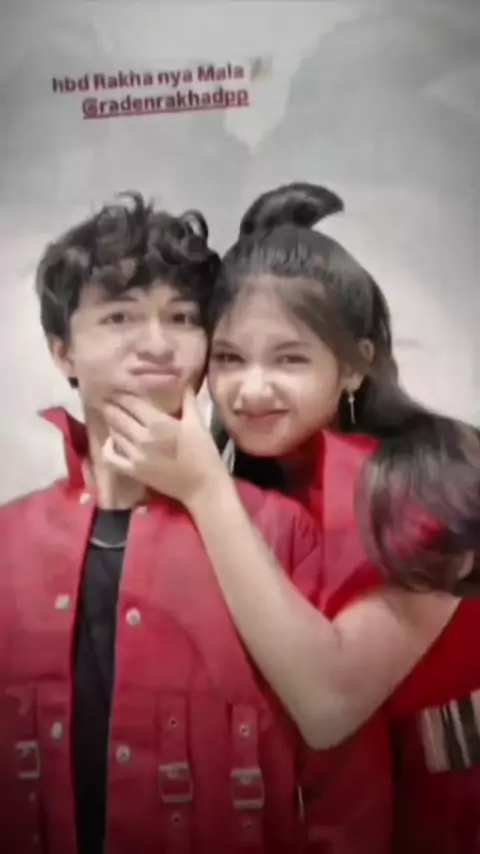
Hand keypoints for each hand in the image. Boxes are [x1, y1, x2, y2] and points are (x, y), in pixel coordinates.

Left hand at [102, 387, 230, 506]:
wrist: (203, 487)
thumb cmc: (203, 453)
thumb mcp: (197, 422)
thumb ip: (188, 399)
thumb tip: (186, 379)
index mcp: (158, 423)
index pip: (131, 401)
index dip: (123, 391)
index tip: (121, 385)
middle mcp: (142, 437)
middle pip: (117, 415)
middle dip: (113, 405)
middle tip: (111, 397)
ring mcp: (135, 455)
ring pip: (113, 433)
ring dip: (111, 422)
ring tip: (113, 414)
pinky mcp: (133, 471)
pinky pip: (110, 457)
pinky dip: (108, 447)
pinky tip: (113, 439)